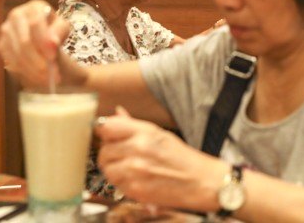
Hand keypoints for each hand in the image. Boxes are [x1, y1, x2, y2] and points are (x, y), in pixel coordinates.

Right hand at [0, 0, 75, 88]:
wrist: (41, 37)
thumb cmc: (53, 30)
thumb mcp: (62, 28)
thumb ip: (59, 33)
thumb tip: (52, 44)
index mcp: (34, 7)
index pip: (35, 23)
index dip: (44, 41)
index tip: (53, 57)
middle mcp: (16, 15)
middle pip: (25, 41)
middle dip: (38, 60)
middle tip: (51, 74)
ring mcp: (6, 30)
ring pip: (18, 54)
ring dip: (33, 70)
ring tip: (48, 79)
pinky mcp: (1, 44)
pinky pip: (11, 61)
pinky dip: (25, 72)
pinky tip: (37, 78)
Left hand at [96, 107, 225, 212]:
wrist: (199, 182)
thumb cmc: (182, 158)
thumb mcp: (159, 134)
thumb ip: (134, 125)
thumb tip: (117, 113)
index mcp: (145, 132)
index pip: (108, 126)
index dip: (106, 132)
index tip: (108, 137)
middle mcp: (138, 149)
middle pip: (104, 150)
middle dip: (110, 154)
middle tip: (122, 156)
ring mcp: (134, 170)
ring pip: (106, 168)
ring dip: (113, 169)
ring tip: (128, 169)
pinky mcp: (134, 189)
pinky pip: (115, 184)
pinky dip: (121, 183)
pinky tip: (134, 180)